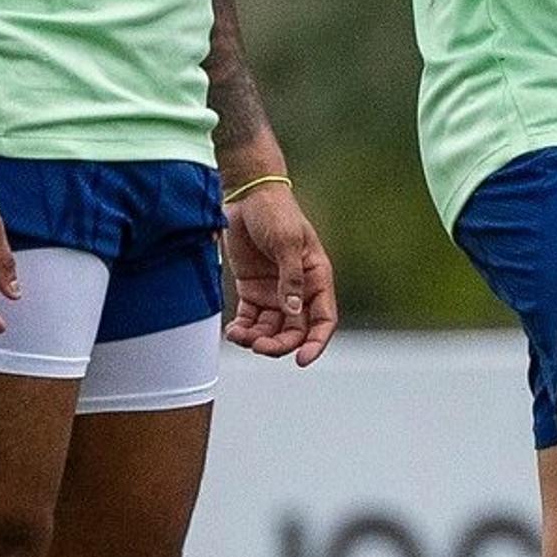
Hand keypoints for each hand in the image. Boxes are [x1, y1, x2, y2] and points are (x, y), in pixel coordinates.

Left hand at [225, 175, 336, 363]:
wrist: (247, 196)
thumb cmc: (275, 213)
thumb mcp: (287, 242)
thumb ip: (291, 278)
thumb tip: (293, 311)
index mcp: (316, 278)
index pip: (323, 319)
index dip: (316, 342)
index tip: (302, 360)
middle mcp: (298, 290)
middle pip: (295, 330)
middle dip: (279, 344)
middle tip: (260, 346)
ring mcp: (274, 292)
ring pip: (271, 329)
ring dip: (258, 339)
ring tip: (240, 336)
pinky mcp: (252, 290)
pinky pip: (250, 319)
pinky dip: (243, 329)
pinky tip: (233, 331)